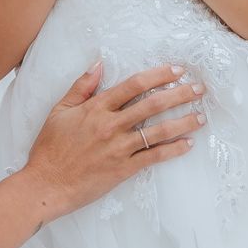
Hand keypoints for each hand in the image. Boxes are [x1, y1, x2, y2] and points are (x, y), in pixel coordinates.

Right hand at [23, 61, 205, 220]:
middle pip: (153, 104)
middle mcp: (111, 125)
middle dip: (180, 94)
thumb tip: (99, 63)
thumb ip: (81, 86)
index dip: (158, 75)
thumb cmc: (50, 148)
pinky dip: (173, 150)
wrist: (45, 184)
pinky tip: (188, 144)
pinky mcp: (123, 169)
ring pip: (158, 131)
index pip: (134, 85)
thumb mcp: (60, 111)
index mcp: (96, 108)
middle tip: (199, 89)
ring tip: (201, 116)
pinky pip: (154, 157)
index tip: (176, 70)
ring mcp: (119, 148)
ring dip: (183, 122)